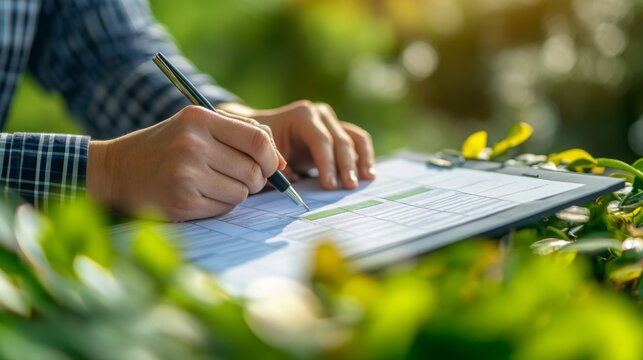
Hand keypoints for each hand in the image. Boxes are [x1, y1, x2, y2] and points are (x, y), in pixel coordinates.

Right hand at [87, 105, 285, 220]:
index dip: (273, 157)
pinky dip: (220, 205)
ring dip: (237, 193)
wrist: (117, 170)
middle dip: (255, 179)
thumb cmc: (166, 146)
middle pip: (254, 170)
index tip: (271, 165)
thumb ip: (241, 134)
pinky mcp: (182, 201)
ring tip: (213, 184)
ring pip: (242, 192)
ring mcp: (186, 174)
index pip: (258, 140)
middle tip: (239, 177)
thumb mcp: (197, 126)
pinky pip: (225, 208)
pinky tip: (199, 195)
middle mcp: (192, 143)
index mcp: (199, 118)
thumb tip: (282, 162)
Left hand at [218, 101, 375, 189]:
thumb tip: (297, 181)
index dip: (327, 164)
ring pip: (355, 138)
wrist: (264, 130)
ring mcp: (332, 120)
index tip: (329, 186)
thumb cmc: (263, 144)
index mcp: (301, 115)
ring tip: (366, 179)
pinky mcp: (340, 130)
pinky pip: (358, 141)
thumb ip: (278, 166)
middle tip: (349, 187)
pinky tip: (368, 174)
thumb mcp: (266, 153)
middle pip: (340, 140)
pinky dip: (365, 156)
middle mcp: (320, 114)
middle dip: (346, 165)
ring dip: (361, 160)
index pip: (320, 140)